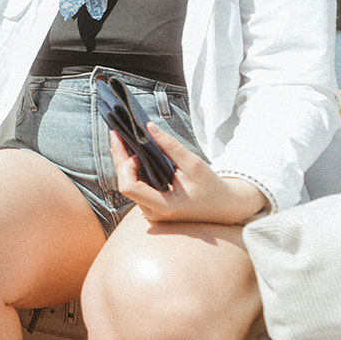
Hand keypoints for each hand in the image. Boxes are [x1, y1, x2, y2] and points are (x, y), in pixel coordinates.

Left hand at [109, 121, 267, 225]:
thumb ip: (170, 146)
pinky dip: (132, 167)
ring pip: (127, 183)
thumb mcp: (194, 165)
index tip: (137, 152)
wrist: (223, 207)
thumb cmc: (212, 188)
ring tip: (121, 137)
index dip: (127, 167)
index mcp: (163, 207)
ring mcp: (150, 210)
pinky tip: (131, 151)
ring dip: (123, 161)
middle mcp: (152, 212)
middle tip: (116, 131)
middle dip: (119, 157)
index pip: (129, 187)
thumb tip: (148, 127)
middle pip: (124, 183)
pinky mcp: (151, 204)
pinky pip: (135, 184)